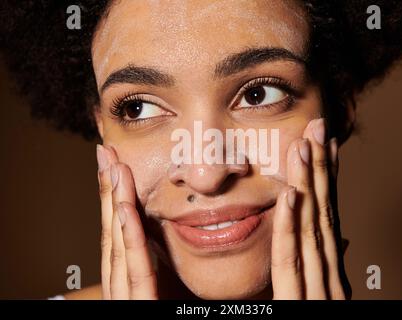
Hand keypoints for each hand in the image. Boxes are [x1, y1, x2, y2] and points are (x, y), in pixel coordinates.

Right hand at [96, 145, 157, 299]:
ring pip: (119, 243)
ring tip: (115, 168)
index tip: (112, 163)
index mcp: (128, 274)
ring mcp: (127, 295)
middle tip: (106, 153)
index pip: (117, 229)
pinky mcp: (141, 305)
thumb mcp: (166, 279)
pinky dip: (130, 238)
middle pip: (112, 229)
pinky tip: (124, 210)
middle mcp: (122, 282)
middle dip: (108, 189)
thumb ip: (160, 256)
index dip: (111, 195)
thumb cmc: (175, 312)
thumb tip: (162, 225)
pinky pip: (137, 269)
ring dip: (115, 203)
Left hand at [271, 118, 350, 298]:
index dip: (329, 177)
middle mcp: (331, 273)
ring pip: (310, 226)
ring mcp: (320, 289)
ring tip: (303, 146)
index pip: (330, 214)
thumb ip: (330, 266)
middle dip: (321, 166)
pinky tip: (288, 194)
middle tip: (317, 127)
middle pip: (324, 211)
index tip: (327, 144)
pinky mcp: (298, 304)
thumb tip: (344, 240)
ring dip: (307, 183)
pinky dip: (289, 225)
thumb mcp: (324, 292)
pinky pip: (288, 259)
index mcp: (332, 269)